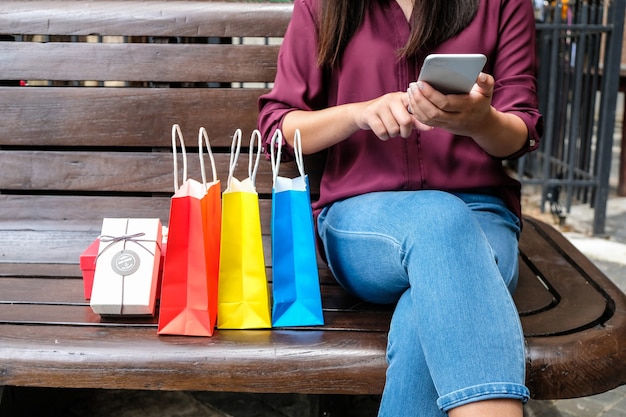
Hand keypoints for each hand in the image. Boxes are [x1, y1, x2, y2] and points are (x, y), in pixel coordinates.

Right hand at [353, 92, 431, 140]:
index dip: (420, 116)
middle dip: (405, 132)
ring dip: (393, 134)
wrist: (362, 113)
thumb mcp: (402, 115)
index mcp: (402, 96)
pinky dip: (384, 136)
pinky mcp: (370, 114)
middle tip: (401, 132)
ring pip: (393, 129)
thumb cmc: (387, 115)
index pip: (416, 106)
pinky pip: (382, 132)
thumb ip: (416, 121)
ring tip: (389, 129)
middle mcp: (391, 98)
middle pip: (406, 121)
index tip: (420, 123)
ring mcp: (380, 105)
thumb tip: (431, 127)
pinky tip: (382, 130)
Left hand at [406, 72, 528, 156]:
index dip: (431, 94)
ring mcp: (447, 124)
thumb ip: (486, 82)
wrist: (480, 124)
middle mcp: (456, 118)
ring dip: (415, 105)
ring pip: (427, 119)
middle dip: (420, 99)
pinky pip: (425, 122)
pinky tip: (411, 100)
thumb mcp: (488, 91)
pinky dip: (416, 111)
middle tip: (412, 85)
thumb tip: (478, 75)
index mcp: (467, 107)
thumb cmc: (482, 102)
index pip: (445, 103)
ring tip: (410, 90)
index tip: (421, 82)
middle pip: (433, 113)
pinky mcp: (440, 126)